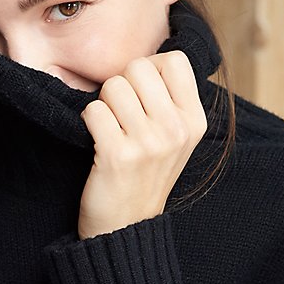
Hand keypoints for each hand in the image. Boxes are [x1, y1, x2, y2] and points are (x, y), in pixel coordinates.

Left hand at [76, 51, 208, 238]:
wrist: (126, 227)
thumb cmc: (145, 175)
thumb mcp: (176, 138)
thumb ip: (171, 99)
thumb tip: (152, 56)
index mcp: (194, 121)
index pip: (174, 60)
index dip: (150, 69)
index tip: (143, 94)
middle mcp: (176, 130)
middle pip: (138, 67)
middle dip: (122, 85)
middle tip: (123, 116)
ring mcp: (149, 143)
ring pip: (113, 86)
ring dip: (104, 105)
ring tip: (112, 131)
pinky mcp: (119, 155)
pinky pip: (93, 110)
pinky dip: (89, 123)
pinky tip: (99, 143)